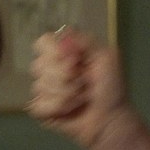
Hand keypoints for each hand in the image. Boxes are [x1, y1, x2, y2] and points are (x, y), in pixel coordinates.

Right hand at [27, 29, 149, 149]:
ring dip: (67, 93)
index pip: (43, 42)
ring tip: (82, 96)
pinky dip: (58, 107)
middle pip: (39, 64)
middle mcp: (51, 68)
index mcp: (65, 53)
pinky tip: (71, 109)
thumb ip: (86, 41)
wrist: (111, 117)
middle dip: (66, 76)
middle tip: (85, 81)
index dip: (55, 51)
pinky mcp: (41, 109)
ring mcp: (44, 89)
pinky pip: (38, 105)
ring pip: (39, 86)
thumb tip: (64, 32)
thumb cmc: (111, 86)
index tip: (75, 59)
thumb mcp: (107, 57)